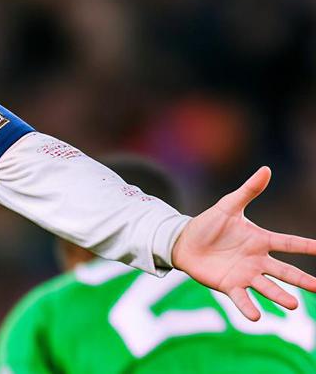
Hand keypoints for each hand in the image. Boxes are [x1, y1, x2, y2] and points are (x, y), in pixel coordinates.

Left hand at [172, 166, 315, 320]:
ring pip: (267, 287)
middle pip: (285, 271)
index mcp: (261, 240)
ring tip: (294, 305)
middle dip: (302, 280)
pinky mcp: (229, 285)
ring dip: (280, 296)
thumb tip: (266, 169)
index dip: (308, 246)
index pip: (290, 243)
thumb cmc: (208, 224)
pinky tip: (257, 317)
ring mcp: (245, 275)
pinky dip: (249, 307)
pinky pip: (242, 299)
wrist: (184, 241)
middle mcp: (258, 260)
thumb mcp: (228, 206)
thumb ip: (248, 191)